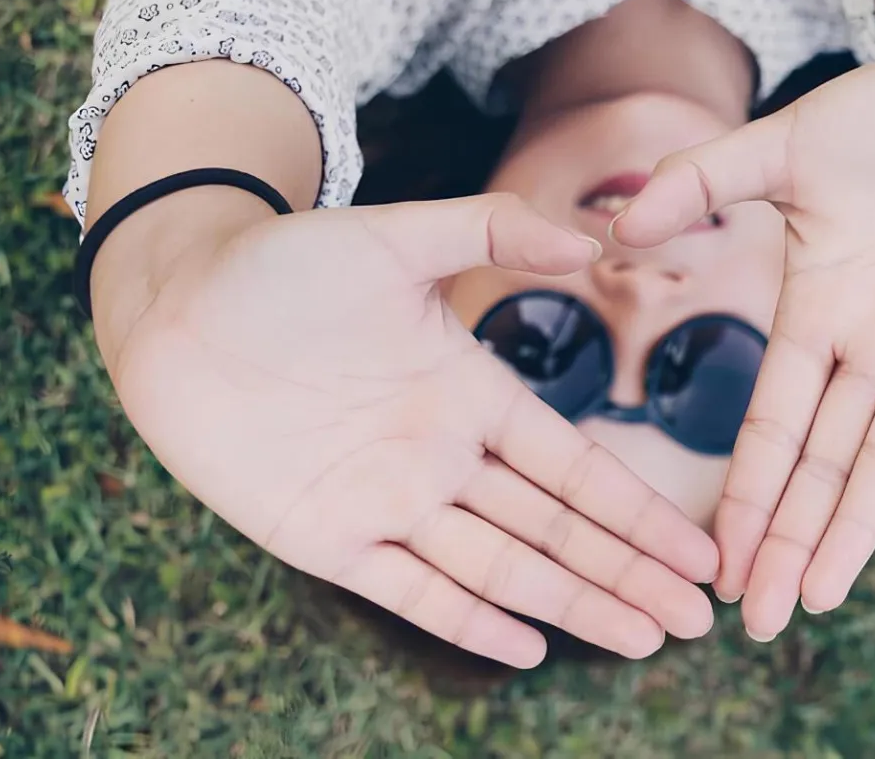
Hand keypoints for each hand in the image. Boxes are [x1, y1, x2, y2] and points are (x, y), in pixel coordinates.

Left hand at [95, 191, 718, 665]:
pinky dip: (467, 620)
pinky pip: (408, 590)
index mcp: (473, 394)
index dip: (638, 512)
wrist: (175, 304)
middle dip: (630, 574)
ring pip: (501, 567)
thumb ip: (493, 227)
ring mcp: (389, 503)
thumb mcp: (397, 236)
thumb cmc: (283, 263)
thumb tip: (591, 237)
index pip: (576, 467)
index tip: (698, 548)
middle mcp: (444, 458)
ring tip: (643, 639)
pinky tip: (527, 647)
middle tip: (698, 620)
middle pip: (557, 531)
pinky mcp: (325, 539)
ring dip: (574, 602)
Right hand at [611, 55, 874, 639]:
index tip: (716, 563)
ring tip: (817, 596)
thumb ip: (704, 180)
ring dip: (853, 526)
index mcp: (816, 314)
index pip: (773, 427)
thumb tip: (619, 225)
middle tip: (759, 622)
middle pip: (825, 465)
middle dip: (791, 541)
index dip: (747, 494)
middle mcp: (872, 346)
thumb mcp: (784, 146)